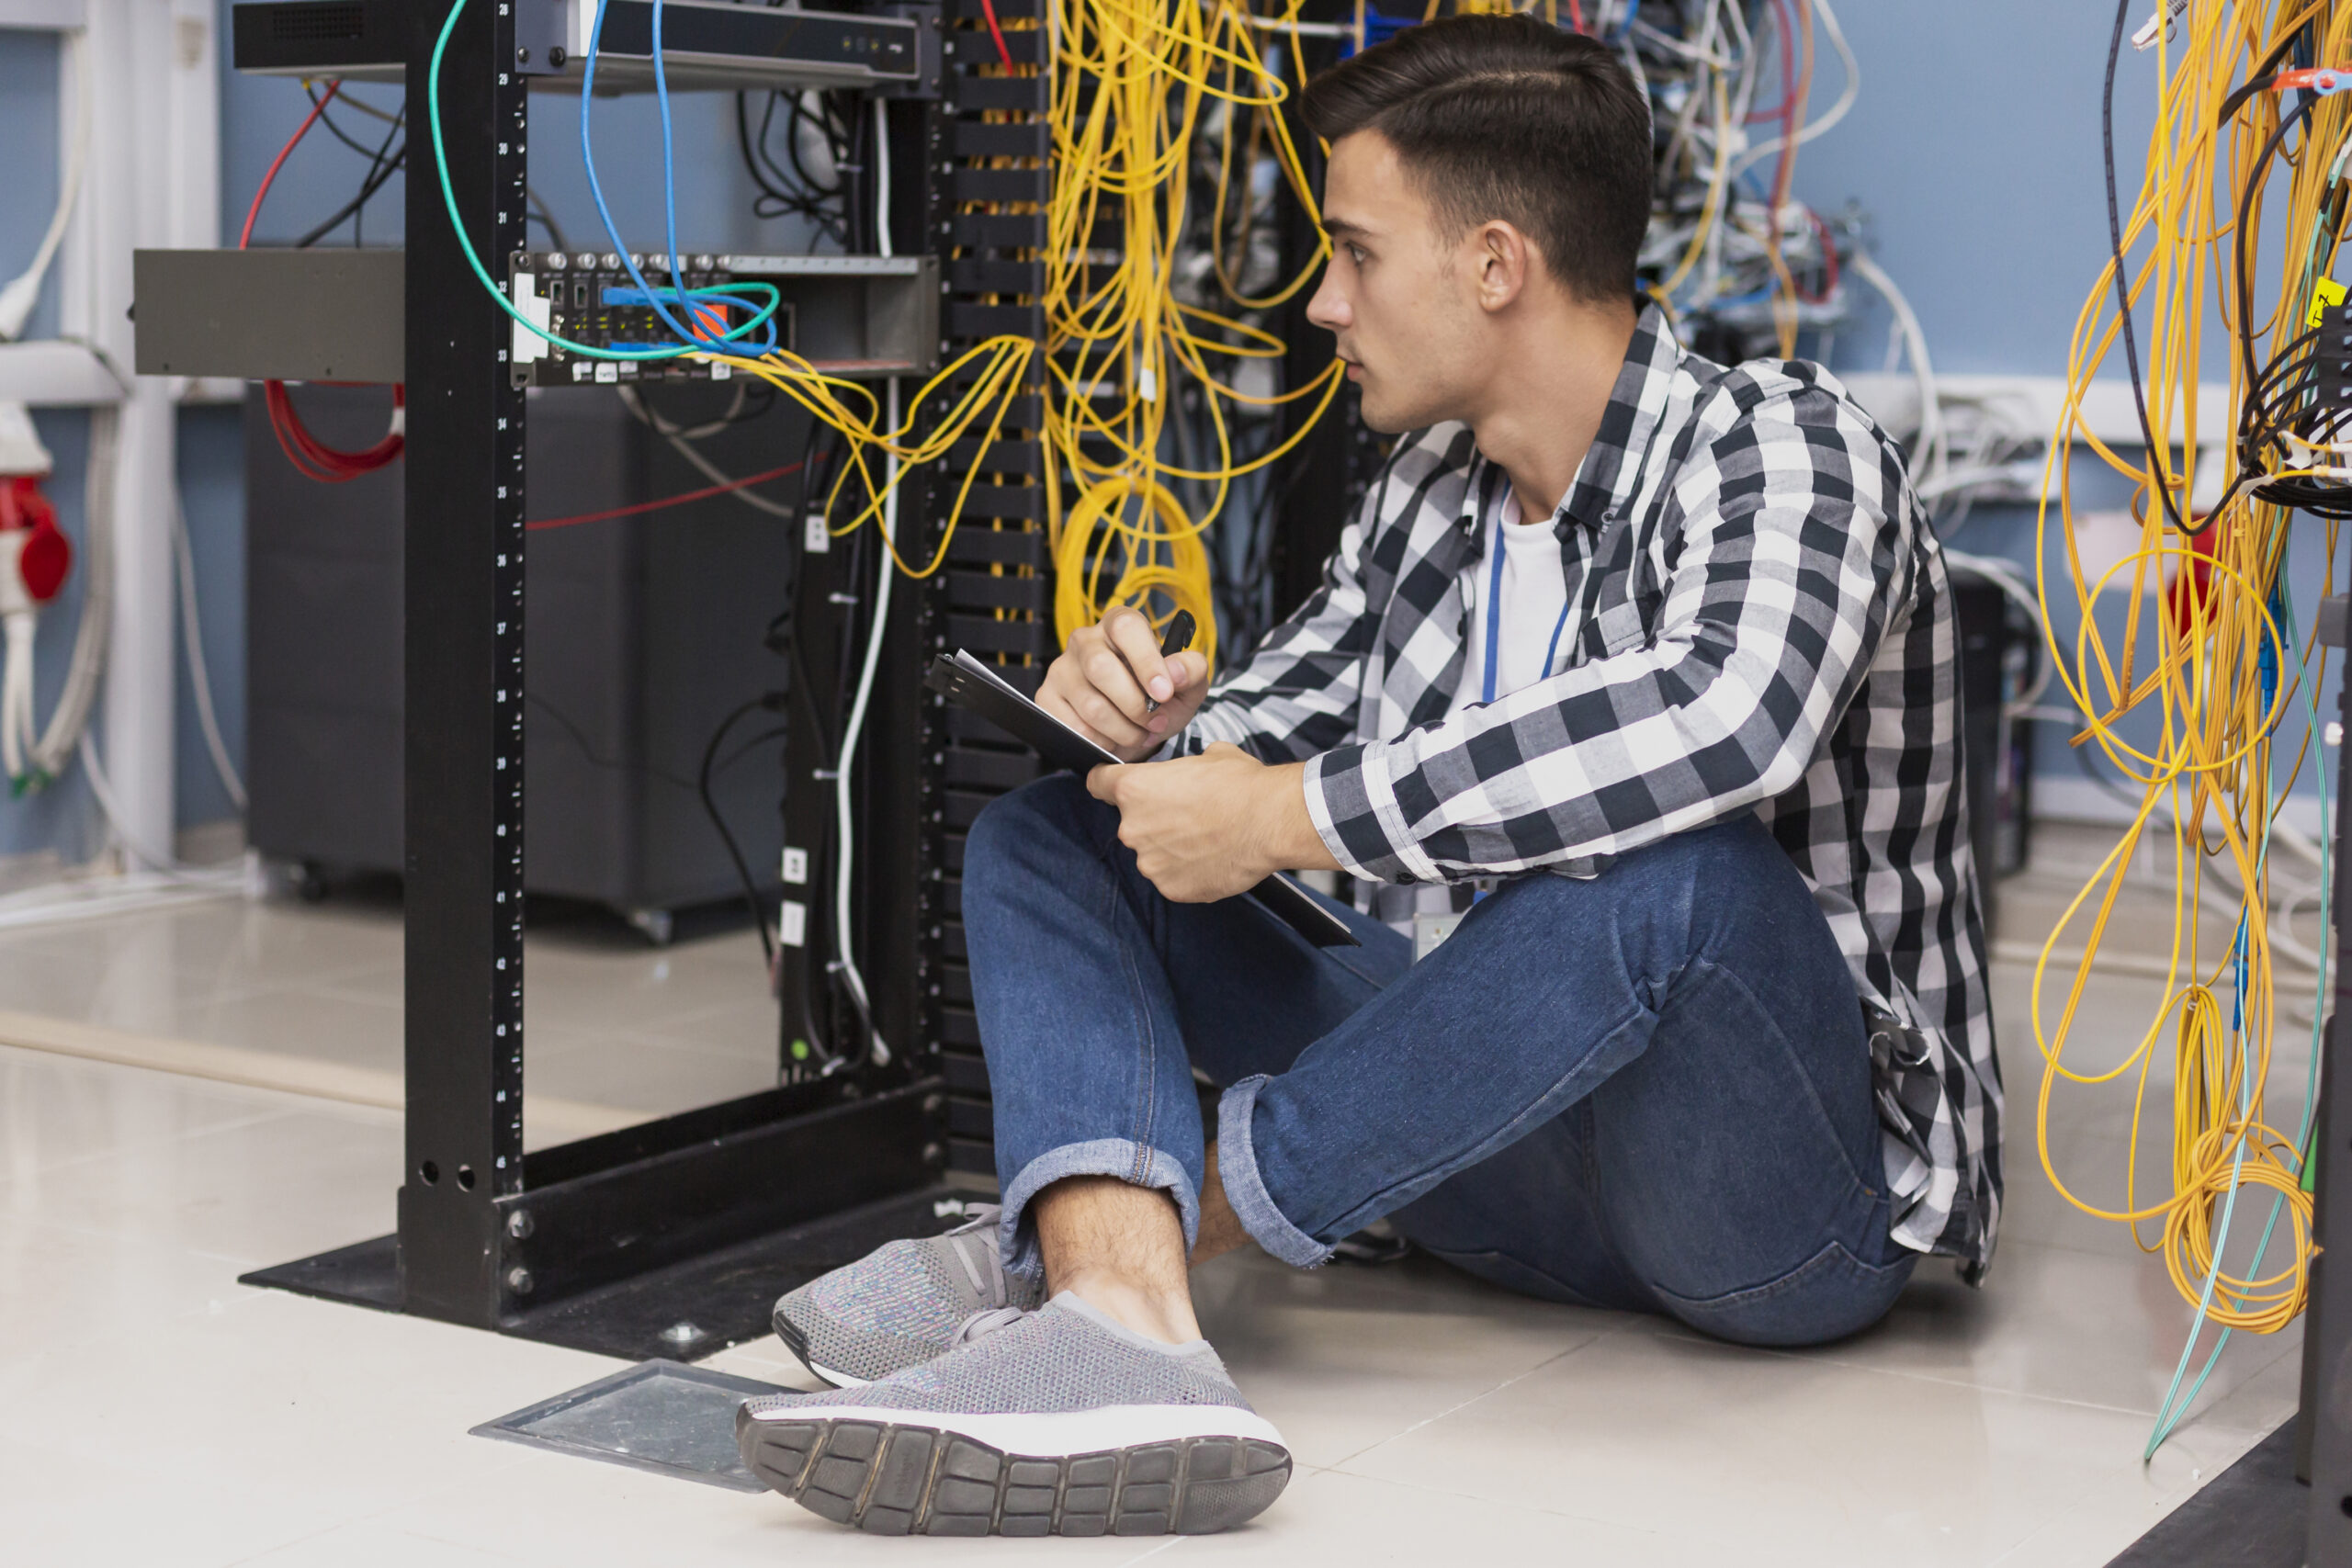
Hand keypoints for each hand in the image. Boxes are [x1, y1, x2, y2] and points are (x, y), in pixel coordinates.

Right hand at [1038, 606, 1210, 762]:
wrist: (1137, 725)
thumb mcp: (1187, 684)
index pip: (1126, 628)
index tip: (1164, 693)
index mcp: (1120, 624)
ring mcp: (1061, 669)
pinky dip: (1101, 742)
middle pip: (1101, 668)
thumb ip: (1192, 670)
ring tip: (1139, 734)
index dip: (1146, 660)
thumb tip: (1174, 672)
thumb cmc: (1160, 697)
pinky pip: (1074, 728)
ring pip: (1090, 705)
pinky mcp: (1047, 698)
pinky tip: (1113, 739)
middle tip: (1155, 722)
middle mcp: (1084, 640)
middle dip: (1134, 705)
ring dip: (1123, 730)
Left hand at [1087, 742, 1337, 901]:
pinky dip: (1187, 871)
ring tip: (1207, 839)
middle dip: (1154, 819)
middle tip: (1190, 815)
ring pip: (1152, 853)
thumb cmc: (1242, 785)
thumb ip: (1183, 769)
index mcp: (1133, 789)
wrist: (1270, 822)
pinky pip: (1172, 877)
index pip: (1098, 783)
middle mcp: (1132, 828)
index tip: (1113, 785)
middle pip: (1131, 822)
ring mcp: (1150, 863)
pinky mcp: (1171, 889)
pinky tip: (1212, 858)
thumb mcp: (1209, 756)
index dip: (1108, 781)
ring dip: (1171, 848)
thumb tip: (1191, 771)